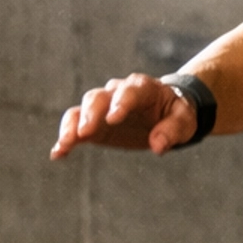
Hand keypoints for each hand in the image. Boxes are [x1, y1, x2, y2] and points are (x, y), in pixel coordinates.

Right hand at [50, 74, 198, 159]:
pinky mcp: (94, 123)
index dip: (119, 104)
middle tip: (84, 132)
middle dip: (90, 114)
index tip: (112, 119)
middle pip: (97, 98)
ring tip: (65, 144)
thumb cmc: (177, 113)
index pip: (128, 92)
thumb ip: (172, 130)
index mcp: (142, 88)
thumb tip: (158, 146)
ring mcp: (102, 107)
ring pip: (81, 110)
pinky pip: (75, 127)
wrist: (165, 110)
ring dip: (71, 126)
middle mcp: (116, 93)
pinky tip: (58, 154)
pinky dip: (66, 139)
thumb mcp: (184, 121)